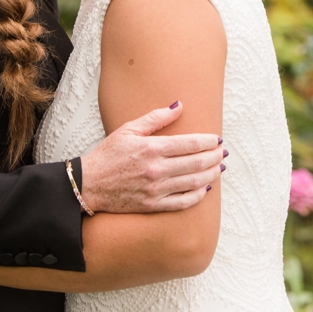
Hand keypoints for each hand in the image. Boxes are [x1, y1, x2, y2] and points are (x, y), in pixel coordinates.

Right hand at [78, 101, 224, 213]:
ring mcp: (155, 190)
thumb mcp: (128, 129)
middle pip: (196, 163)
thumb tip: (179, 106)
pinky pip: (182, 202)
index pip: (189, 144)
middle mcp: (156, 169)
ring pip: (193, 182)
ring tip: (219, 168)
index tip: (217, 139)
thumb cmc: (108, 154)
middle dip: (214, 156)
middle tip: (223, 152)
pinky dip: (198, 195)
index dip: (208, 141)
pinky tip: (205, 188)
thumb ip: (156, 118)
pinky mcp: (152, 205)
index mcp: (151, 148)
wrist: (89, 184)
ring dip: (211, 174)